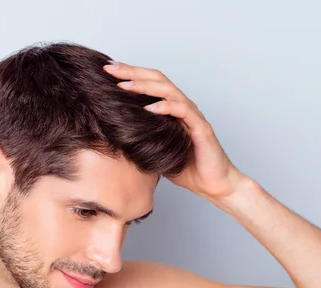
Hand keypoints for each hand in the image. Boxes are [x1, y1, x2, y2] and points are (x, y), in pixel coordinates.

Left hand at [103, 61, 243, 199]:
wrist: (213, 184)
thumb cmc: (187, 168)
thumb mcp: (155, 150)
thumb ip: (140, 137)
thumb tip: (112, 134)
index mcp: (171, 110)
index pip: (150, 83)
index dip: (130, 74)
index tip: (107, 71)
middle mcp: (183, 107)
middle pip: (157, 79)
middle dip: (132, 72)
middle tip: (109, 69)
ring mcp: (192, 115)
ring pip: (168, 90)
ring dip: (145, 86)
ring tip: (124, 86)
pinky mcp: (201, 128)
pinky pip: (182, 111)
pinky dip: (165, 107)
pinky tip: (149, 108)